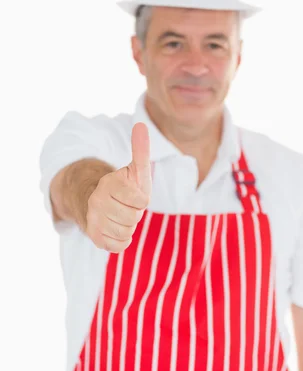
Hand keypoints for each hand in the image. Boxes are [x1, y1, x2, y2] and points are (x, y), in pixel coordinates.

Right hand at [86, 122, 151, 251]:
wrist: (100, 204)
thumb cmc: (125, 187)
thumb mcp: (135, 170)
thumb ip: (140, 150)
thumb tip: (141, 125)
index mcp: (109, 183)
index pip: (141, 201)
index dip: (142, 200)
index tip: (134, 195)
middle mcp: (97, 201)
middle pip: (134, 218)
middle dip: (135, 214)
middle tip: (127, 207)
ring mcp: (93, 220)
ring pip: (127, 232)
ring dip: (129, 226)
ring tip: (121, 216)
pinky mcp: (94, 237)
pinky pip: (119, 246)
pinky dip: (122, 240)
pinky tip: (116, 228)